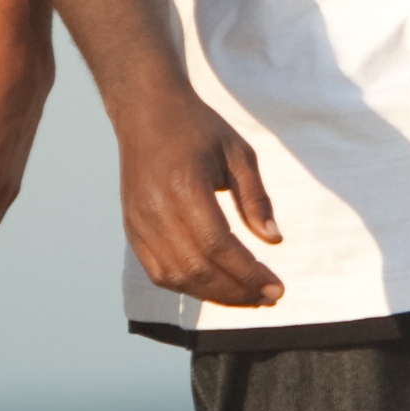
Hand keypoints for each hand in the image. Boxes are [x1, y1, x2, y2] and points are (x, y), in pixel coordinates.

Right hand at [120, 90, 283, 308]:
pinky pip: (158, 272)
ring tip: (247, 297)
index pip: (219, 246)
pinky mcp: (132, 228)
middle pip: (198, 269)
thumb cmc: (197, 128)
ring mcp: (139, 222)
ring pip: (177, 277)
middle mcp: (157, 209)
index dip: (249, 274)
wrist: (146, 112)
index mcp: (185, 187)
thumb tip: (273, 241)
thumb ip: (256, 198)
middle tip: (269, 298)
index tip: (277, 288)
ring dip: (215, 295)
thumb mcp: (239, 153)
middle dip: (237, 291)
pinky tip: (215, 287)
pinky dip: (188, 287)